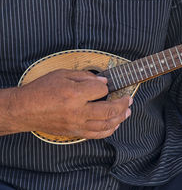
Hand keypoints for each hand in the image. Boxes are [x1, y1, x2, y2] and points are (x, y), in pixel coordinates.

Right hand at [9, 69, 131, 138]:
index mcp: (74, 94)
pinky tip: (115, 124)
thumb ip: (84, 76)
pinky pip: (97, 135)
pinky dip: (109, 130)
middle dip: (123, 104)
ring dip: (120, 118)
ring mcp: (77, 124)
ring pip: (106, 125)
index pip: (101, 90)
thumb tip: (103, 81)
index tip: (105, 85)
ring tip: (127, 112)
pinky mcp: (74, 133)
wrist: (24, 110)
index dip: (106, 87)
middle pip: (109, 110)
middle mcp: (77, 111)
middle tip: (129, 99)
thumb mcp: (62, 74)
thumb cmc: (42, 90)